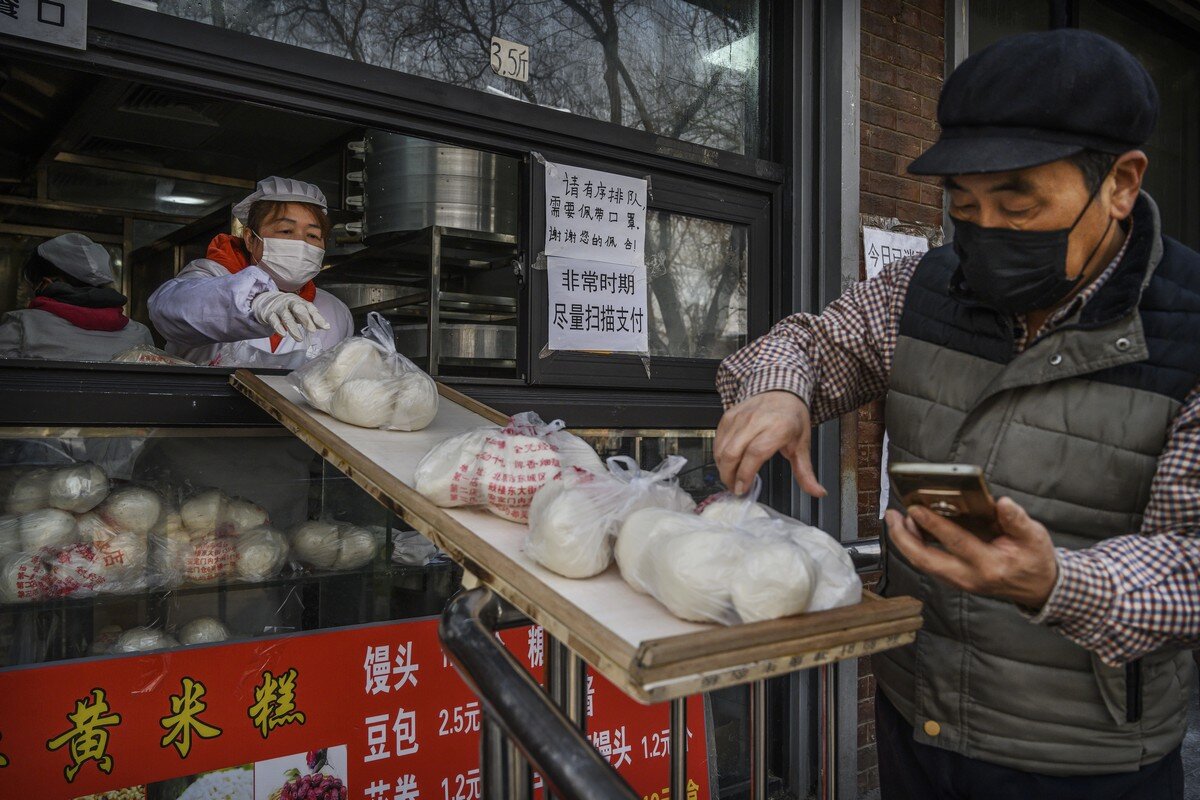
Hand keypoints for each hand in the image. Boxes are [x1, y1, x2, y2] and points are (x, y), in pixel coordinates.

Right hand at [251, 291, 329, 341]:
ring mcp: (279, 308)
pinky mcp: (269, 314)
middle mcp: (290, 303)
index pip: (311, 309)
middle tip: (313, 330)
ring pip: (286, 317)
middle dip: (306, 319)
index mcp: (300, 302)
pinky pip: (274, 320)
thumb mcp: (301, 311)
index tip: (326, 327)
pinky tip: (283, 334)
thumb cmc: (289, 308)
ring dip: (293, 328)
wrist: (267, 300)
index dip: (318, 318)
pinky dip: (278, 327)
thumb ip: (313, 319)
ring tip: (299, 338)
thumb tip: (326, 327)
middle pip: (299, 309)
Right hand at [714, 391, 825, 496]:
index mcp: (778, 428)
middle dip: (729, 476)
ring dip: (722, 468)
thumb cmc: (791, 418)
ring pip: (721, 448)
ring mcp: (740, 417)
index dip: (745, 474)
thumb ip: (806, 472)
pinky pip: (718, 440)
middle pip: (733, 453)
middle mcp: (756, 421)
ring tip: (731, 478)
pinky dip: (719, 455)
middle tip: (735, 488)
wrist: (781, 391)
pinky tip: (727, 463)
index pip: (754, 454)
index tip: (742, 489)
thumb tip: (818, 492)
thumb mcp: (802, 445)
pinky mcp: (728, 415)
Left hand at [885, 497, 1057, 607]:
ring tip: (896, 519)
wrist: (1038, 589)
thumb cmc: (1035, 560)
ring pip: (923, 564)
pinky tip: (910, 529)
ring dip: (905, 542)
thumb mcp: (1035, 537)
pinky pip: (928, 564)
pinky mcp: (955, 580)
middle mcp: (969, 577)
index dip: (934, 525)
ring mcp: (960, 581)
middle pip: (926, 560)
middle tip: (892, 515)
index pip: (956, 542)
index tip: (916, 508)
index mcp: (990, 565)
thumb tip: (1002, 503)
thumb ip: (1018, 520)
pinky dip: (915, 547)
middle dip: (903, 538)